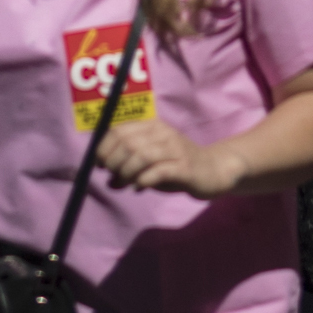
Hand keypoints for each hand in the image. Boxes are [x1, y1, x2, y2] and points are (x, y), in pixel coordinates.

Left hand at [96, 117, 244, 197]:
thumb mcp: (151, 162)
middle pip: (128, 142)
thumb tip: (109, 181)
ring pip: (141, 155)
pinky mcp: (184, 166)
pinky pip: (158, 171)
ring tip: (126, 183)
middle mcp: (162, 132)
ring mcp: (174, 148)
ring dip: (127, 172)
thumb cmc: (176, 165)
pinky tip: (140, 187)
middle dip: (114, 161)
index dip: (104, 147)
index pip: (119, 129)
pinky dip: (144, 180)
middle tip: (113, 176)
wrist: (212, 170)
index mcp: (151, 125)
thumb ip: (129, 167)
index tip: (100, 164)